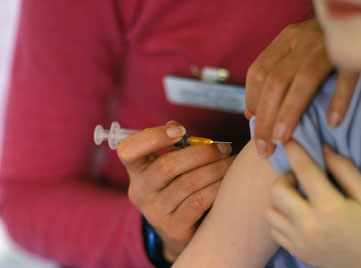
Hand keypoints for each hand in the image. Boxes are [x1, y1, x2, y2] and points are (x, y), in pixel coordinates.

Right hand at [117, 121, 233, 261]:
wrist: (183, 233)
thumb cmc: (179, 188)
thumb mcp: (171, 166)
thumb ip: (174, 146)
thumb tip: (176, 127)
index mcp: (137, 170)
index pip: (129, 150)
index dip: (153, 137)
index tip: (180, 131)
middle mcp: (140, 191)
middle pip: (167, 166)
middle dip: (201, 153)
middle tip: (224, 148)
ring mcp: (154, 212)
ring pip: (188, 183)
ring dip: (216, 169)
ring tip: (232, 163)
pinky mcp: (172, 229)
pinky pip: (198, 202)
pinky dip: (217, 188)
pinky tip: (228, 183)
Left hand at [245, 18, 358, 154]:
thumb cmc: (323, 46)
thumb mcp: (295, 54)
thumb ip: (273, 79)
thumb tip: (250, 114)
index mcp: (286, 39)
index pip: (258, 72)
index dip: (252, 102)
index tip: (255, 127)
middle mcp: (304, 39)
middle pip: (276, 80)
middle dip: (265, 118)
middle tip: (265, 148)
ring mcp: (330, 44)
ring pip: (304, 80)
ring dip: (290, 113)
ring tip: (283, 140)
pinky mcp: (357, 51)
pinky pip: (347, 76)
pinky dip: (339, 99)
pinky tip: (332, 123)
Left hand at [266, 141, 360, 267]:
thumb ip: (345, 170)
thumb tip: (322, 149)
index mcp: (330, 207)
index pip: (304, 170)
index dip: (295, 150)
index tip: (289, 139)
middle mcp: (308, 225)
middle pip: (277, 190)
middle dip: (284, 177)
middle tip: (298, 177)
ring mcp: (298, 241)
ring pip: (269, 210)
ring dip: (279, 198)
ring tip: (295, 196)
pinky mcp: (295, 251)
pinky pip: (273, 228)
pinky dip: (279, 217)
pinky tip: (294, 214)